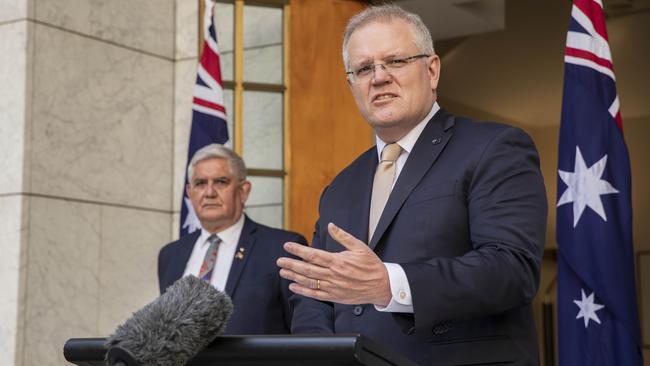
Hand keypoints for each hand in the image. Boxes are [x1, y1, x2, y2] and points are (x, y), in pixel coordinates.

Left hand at [277, 222, 391, 305]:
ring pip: (309, 282)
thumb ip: (343, 236)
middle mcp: (333, 275)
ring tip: (283, 272)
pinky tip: (294, 286)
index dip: (298, 250)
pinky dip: (303, 291)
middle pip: (307, 269)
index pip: (313, 255)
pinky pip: (315, 294)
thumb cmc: (371, 265)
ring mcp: (333, 287)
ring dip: (294, 276)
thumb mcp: (359, 247)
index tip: (287, 246)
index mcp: (338, 261)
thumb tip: (331, 225)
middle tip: (279, 261)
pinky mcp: (335, 296)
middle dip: (291, 264)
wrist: (382, 286)